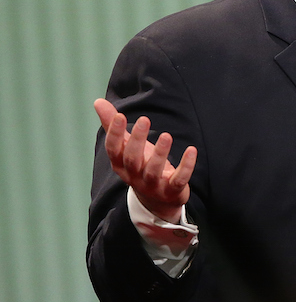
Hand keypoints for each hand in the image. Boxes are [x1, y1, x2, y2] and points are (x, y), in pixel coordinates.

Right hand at [94, 98, 197, 222]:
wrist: (157, 200)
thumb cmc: (140, 165)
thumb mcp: (127, 146)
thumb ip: (113, 125)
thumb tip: (98, 101)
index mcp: (121, 164)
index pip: (113, 150)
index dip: (114, 134)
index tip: (120, 116)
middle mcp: (134, 176)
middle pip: (132, 160)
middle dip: (137, 140)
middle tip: (144, 119)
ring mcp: (152, 185)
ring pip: (153, 170)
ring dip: (160, 153)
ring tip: (166, 135)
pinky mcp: (171, 190)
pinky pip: (178, 179)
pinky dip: (186, 166)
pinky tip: (192, 150)